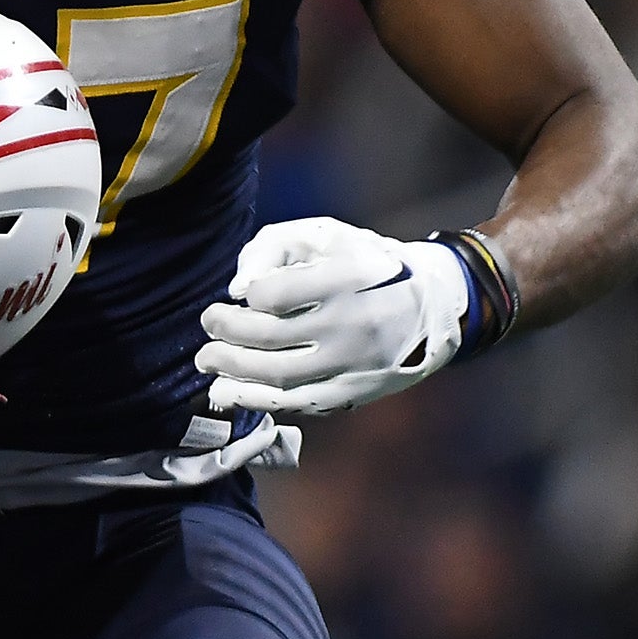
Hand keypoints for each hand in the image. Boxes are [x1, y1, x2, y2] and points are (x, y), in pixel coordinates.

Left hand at [195, 218, 469, 416]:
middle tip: (208, 323)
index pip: (276, 295)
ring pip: (279, 377)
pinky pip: (297, 403)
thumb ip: (274, 246)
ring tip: (206, 359)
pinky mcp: (353, 392)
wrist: (431, 306)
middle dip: (227, 332)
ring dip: (232, 371)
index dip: (250, 294)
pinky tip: (229, 390)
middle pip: (270, 338)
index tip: (246, 293)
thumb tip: (237, 289)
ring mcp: (353, 364)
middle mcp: (352, 325)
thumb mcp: (326, 236)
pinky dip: (257, 399)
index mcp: (347, 279)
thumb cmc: (365, 264)